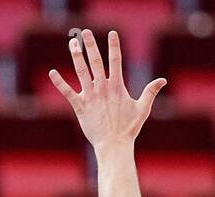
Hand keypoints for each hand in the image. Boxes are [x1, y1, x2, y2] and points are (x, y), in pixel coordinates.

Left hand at [49, 30, 165, 151]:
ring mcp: (90, 97)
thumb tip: (163, 80)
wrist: (114, 145)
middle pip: (96, 61)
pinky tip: (52, 73)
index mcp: (117, 86)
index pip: (116, 60)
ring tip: (71, 43)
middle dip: (90, 45)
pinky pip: (68, 93)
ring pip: (81, 72)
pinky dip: (60, 83)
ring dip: (76, 56)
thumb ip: (150, 92)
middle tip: (85, 32)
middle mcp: (102, 88)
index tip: (112, 33)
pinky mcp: (80, 107)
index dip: (114, 45)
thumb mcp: (143, 108)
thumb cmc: (129, 128)